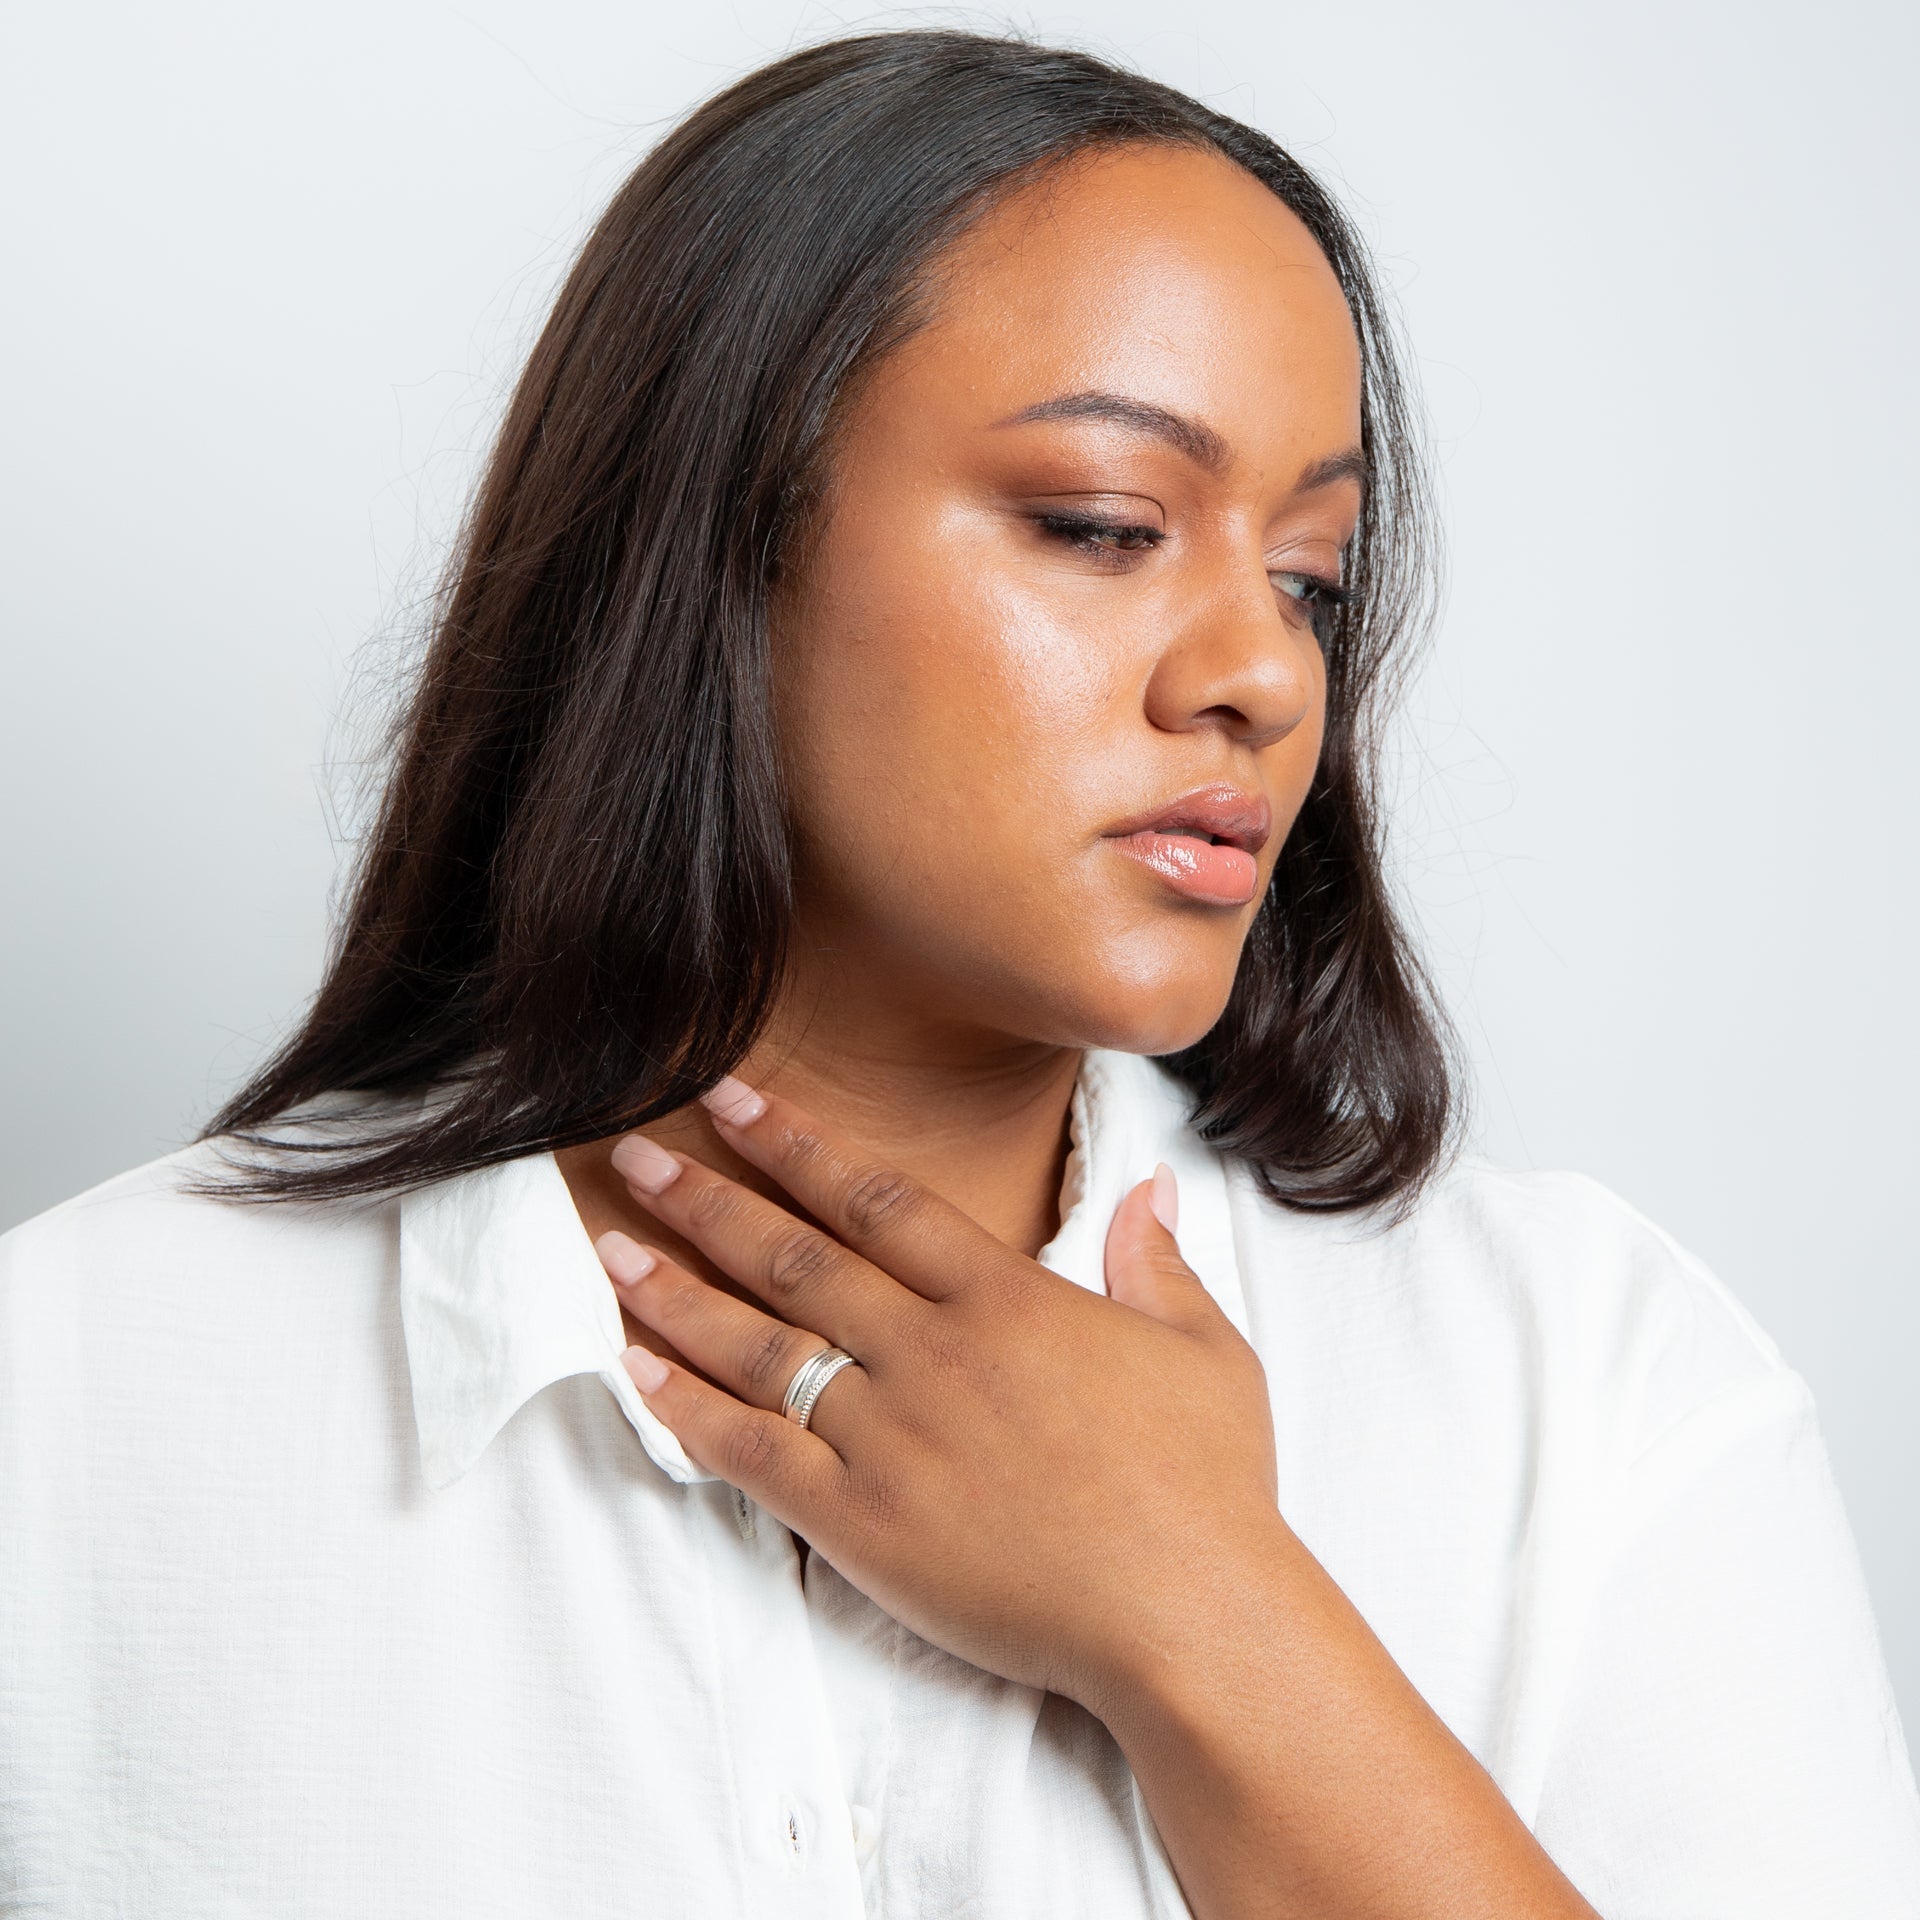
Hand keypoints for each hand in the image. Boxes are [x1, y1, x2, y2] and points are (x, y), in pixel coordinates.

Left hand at [594, 1074, 1283, 1717]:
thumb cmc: (1208, 1486)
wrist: (1190, 1617)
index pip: (877, 1199)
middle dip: (710, 1199)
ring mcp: (890, 1437)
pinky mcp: (863, 1524)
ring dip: (678, 1293)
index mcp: (1006, 1300)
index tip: (733, 1102)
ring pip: (761, 1346)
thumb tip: (1151, 1186)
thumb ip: (1159, 1261)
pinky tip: (637, 1371)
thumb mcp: (1206, 1351)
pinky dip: (689, 1409)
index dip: (797, 1145)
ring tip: (612, 1248)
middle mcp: (933, 1353)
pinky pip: (754, 1454)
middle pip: (798, 1257)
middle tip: (637, 1155)